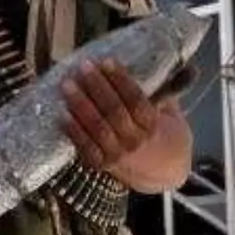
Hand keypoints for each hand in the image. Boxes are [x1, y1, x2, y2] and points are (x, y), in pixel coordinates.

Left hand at [63, 58, 158, 172]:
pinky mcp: (102, 165)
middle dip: (97, 87)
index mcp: (153, 126)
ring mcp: (118, 155)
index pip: (136, 100)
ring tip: (67, 86)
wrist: (161, 173)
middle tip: (83, 67)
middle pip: (114, 111)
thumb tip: (150, 63)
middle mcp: (136, 141)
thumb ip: (162, 93)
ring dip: (81, 105)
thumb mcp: (172, 115)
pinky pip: (86, 147)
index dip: (120, 80)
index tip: (107, 62)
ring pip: (98, 128)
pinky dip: (74, 131)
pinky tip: (63, 114)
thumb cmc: (164, 136)